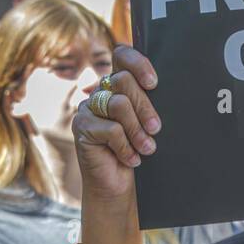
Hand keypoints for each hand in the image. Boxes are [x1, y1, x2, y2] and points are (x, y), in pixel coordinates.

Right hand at [72, 45, 161, 203]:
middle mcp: (100, 92)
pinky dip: (125, 147)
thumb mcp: (148, 125)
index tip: (154, 83)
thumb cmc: (139, 153)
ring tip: (147, 149)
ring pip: (118, 104)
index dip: (138, 63)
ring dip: (137, 130)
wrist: (118, 187)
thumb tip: (161, 90)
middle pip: (124, 82)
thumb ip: (150, 105)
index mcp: (117, 86)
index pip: (121, 56)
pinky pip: (110, 129)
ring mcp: (88, 109)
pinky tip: (132, 159)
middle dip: (145, 108)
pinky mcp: (81, 127)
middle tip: (156, 129)